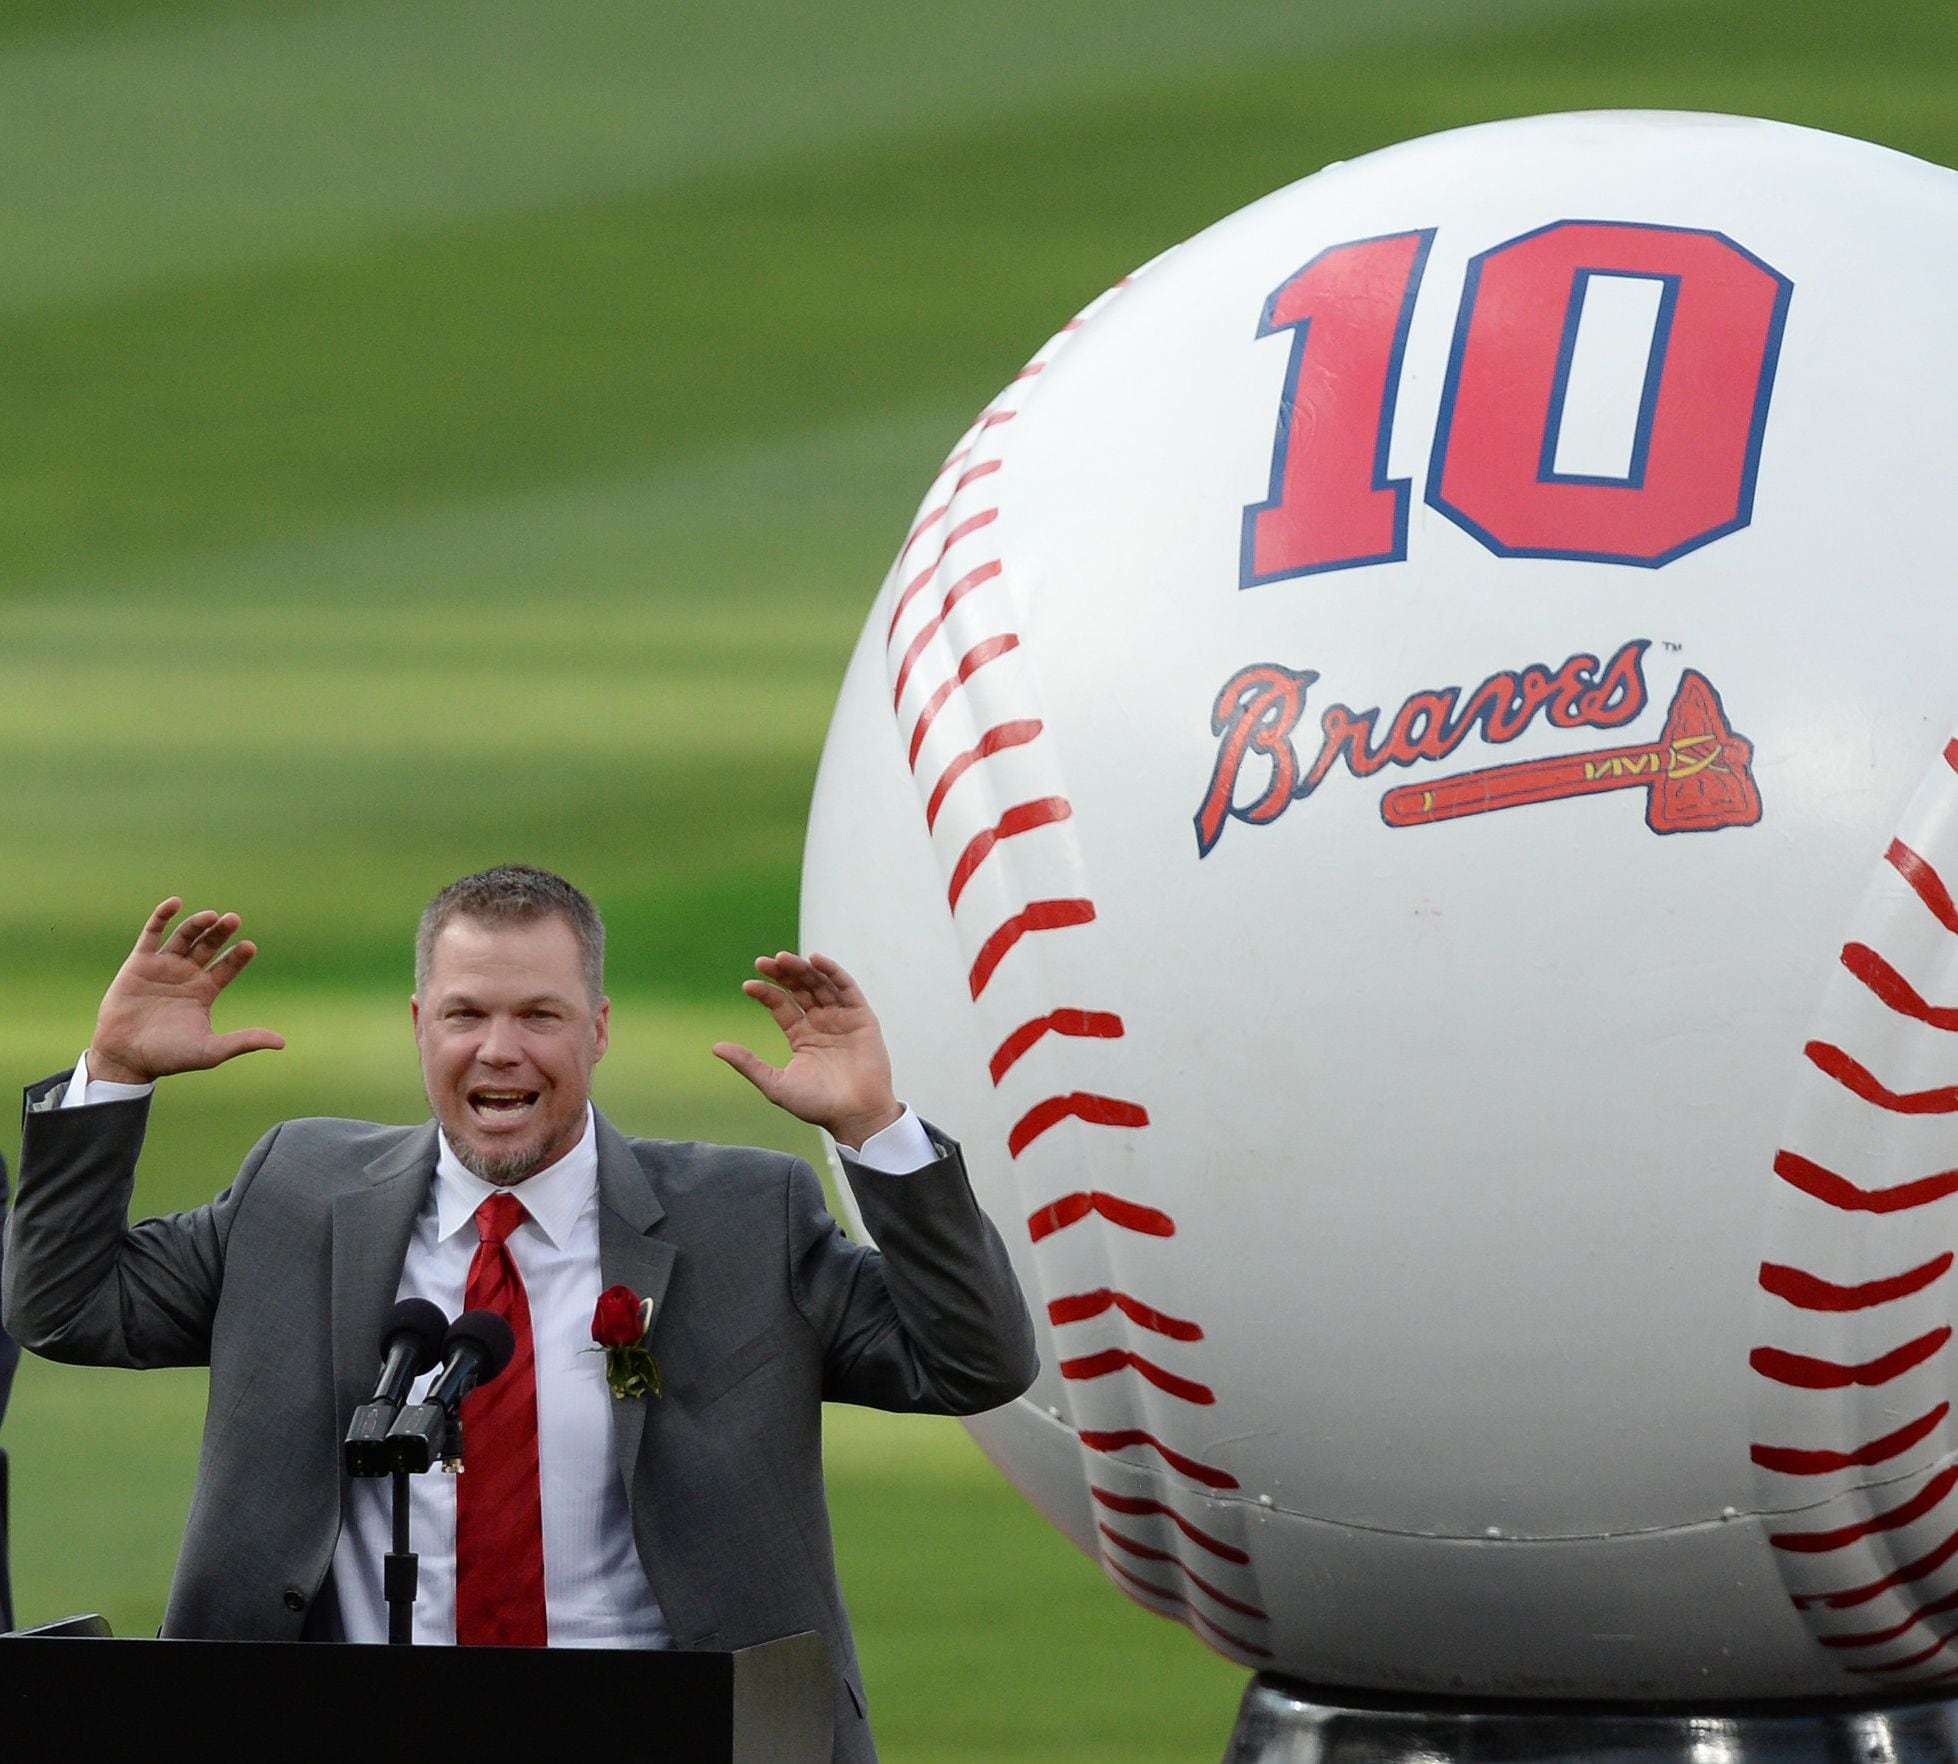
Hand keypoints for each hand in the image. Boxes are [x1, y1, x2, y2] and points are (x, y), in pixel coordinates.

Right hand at [86, 898, 286, 1085]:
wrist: (125, 1058)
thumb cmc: (169, 1057)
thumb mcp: (211, 1050)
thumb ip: (244, 1041)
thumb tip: (282, 1042)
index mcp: (205, 991)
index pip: (227, 967)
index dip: (238, 956)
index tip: (249, 946)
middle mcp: (186, 975)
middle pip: (208, 946)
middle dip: (221, 933)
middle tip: (234, 919)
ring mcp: (163, 967)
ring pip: (184, 937)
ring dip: (197, 924)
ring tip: (211, 916)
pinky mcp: (138, 963)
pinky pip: (151, 934)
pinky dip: (162, 917)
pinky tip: (175, 903)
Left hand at [712, 952, 902, 1149]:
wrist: (854, 1116)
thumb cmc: (817, 1105)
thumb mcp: (775, 1084)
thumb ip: (748, 1064)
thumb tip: (716, 1047)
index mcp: (802, 1036)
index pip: (781, 1005)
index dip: (766, 993)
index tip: (748, 985)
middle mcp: (821, 1023)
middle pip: (800, 988)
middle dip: (783, 973)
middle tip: (764, 962)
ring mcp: (842, 1018)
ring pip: (820, 984)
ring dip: (803, 969)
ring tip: (784, 958)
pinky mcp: (862, 1017)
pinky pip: (847, 988)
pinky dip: (833, 972)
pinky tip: (815, 960)